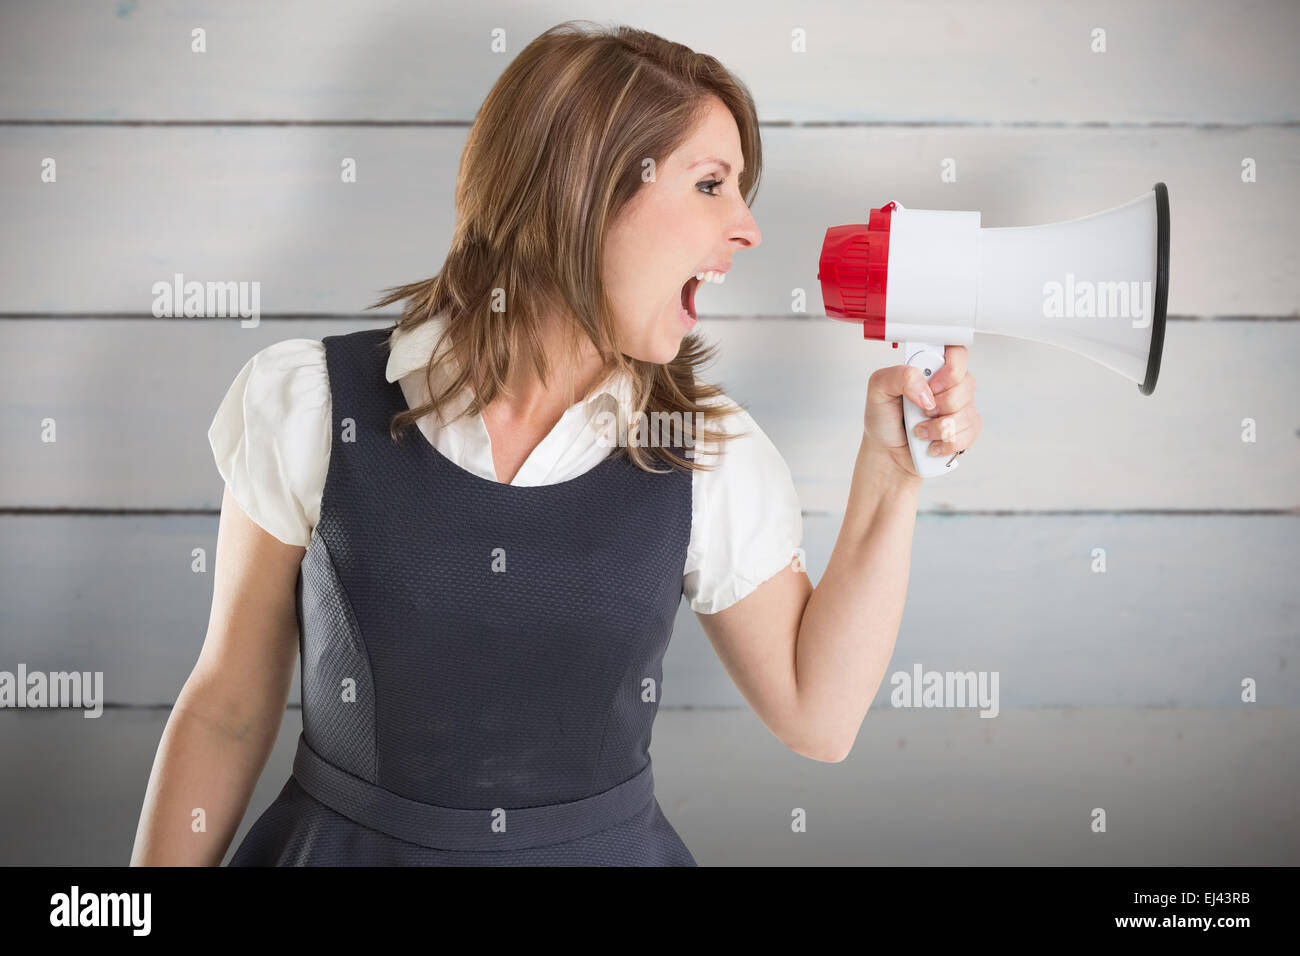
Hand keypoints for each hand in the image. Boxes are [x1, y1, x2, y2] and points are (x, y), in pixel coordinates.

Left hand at [863, 345, 981, 478]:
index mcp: (930, 368)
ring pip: (966, 413)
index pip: (957, 353)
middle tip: (921, 411)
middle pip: (967, 384)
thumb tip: (927, 391)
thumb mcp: (878, 389)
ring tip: (920, 430)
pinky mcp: (966, 429)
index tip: (933, 386)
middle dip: (940, 404)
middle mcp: (949, 385)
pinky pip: (969, 434)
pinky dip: (946, 443)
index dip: (951, 369)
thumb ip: (900, 376)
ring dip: (939, 428)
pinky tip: (932, 442)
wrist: (887, 452)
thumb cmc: (883, 419)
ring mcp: (961, 407)